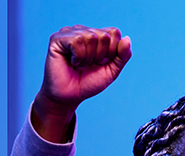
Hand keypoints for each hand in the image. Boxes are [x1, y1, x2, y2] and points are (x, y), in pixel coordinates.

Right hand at [32, 25, 131, 141]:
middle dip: (100, 56)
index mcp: (96, 34)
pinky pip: (76, 41)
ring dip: (88, 58)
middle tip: (88, 65)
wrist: (70, 96)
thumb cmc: (89, 82)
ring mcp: (69, 32)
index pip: (114, 32)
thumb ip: (123, 55)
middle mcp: (83, 30)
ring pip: (91, 37)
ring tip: (79, 65)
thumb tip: (127, 38)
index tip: (101, 63)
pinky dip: (78, 57)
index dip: (112, 51)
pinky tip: (72, 62)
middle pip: (104, 35)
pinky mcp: (57, 39)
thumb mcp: (112, 70)